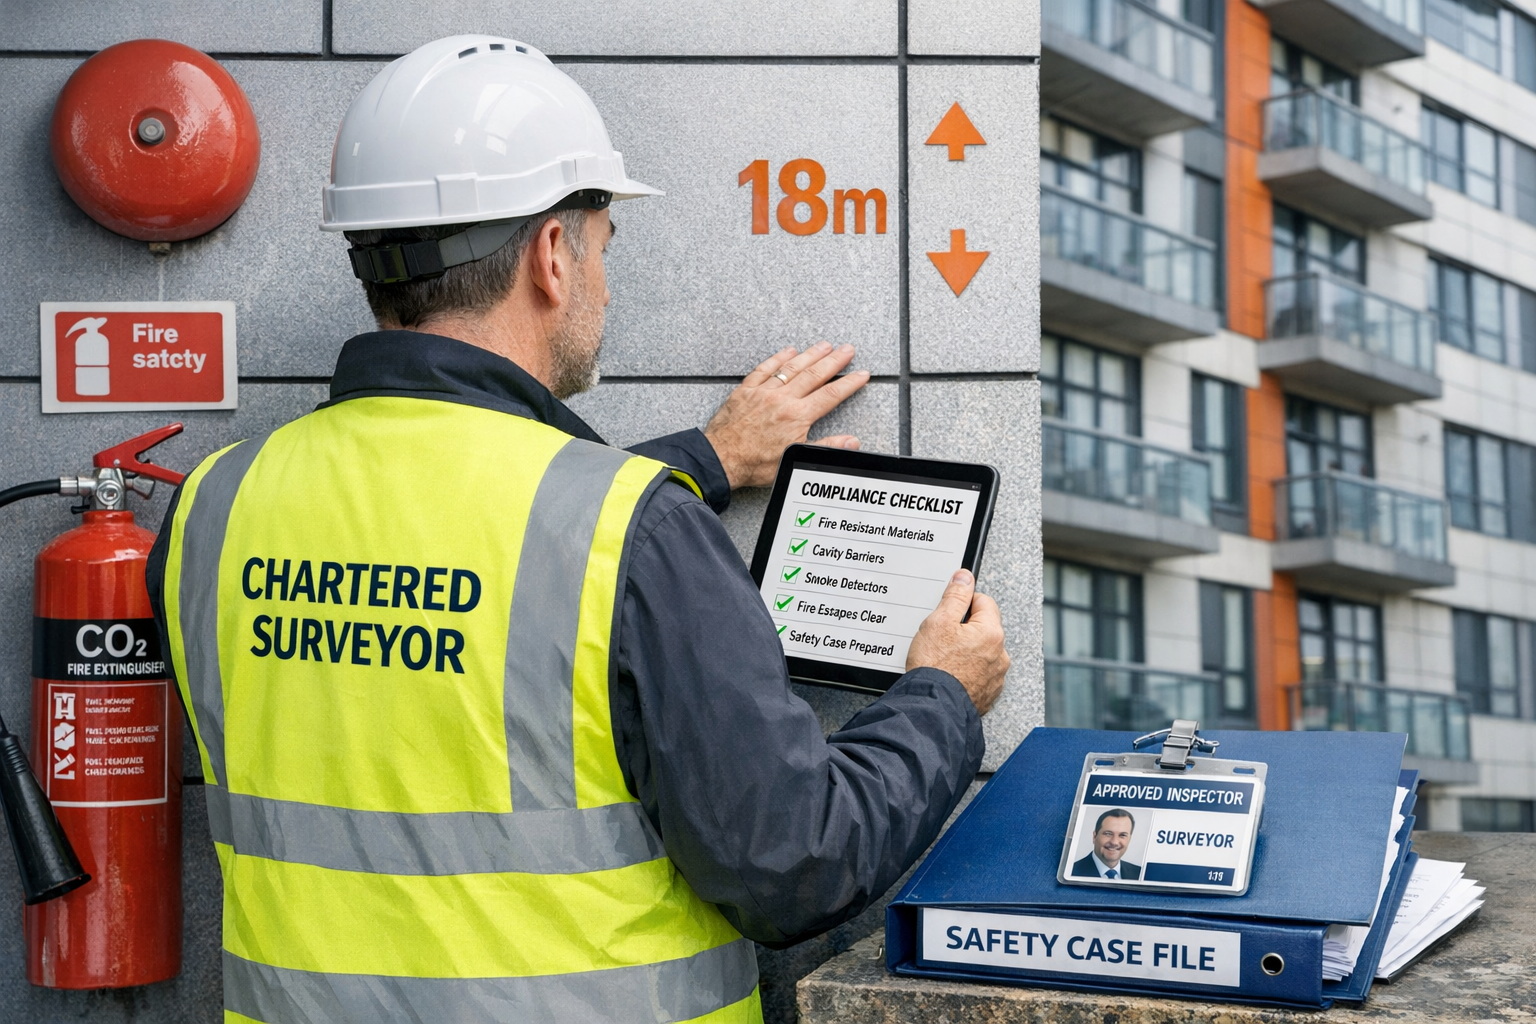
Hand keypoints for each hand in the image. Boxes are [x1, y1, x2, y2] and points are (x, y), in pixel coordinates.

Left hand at [703, 342, 870, 489]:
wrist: (722, 458)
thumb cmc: (755, 463)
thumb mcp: (795, 458)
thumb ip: (825, 446)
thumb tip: (851, 442)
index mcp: (797, 417)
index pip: (830, 396)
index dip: (849, 384)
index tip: (861, 375)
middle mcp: (782, 400)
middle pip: (814, 375)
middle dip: (834, 361)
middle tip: (847, 350)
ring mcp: (764, 392)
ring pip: (792, 368)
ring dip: (810, 355)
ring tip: (825, 345)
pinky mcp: (746, 390)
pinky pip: (764, 369)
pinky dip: (778, 358)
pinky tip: (789, 351)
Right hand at [907, 570, 1007, 714]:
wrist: (931, 708)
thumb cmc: (934, 667)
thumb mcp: (938, 622)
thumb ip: (955, 596)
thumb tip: (965, 577)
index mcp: (992, 633)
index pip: (983, 601)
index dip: (963, 603)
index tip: (948, 613)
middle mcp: (1000, 655)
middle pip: (983, 628)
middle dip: (964, 629)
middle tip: (941, 639)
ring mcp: (995, 677)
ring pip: (981, 653)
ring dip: (967, 652)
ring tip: (944, 660)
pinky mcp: (987, 695)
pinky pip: (979, 675)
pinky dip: (967, 672)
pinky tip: (950, 675)